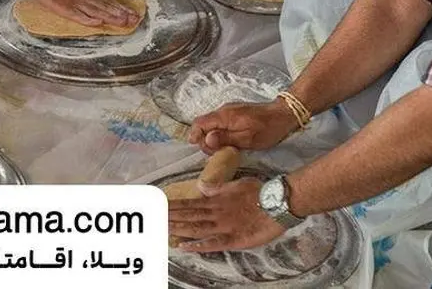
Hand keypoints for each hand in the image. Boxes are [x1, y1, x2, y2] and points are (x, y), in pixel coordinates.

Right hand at [25, 0, 135, 27]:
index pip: (108, 1)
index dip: (121, 8)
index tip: (134, 14)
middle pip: (105, 7)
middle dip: (121, 14)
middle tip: (135, 21)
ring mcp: (75, 3)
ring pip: (96, 11)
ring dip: (110, 17)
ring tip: (123, 22)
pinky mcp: (64, 8)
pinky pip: (77, 15)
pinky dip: (87, 19)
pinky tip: (97, 24)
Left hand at [168, 178, 286, 251]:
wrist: (279, 202)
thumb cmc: (260, 191)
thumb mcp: (236, 184)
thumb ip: (218, 188)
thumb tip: (202, 186)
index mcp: (216, 199)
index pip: (190, 203)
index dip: (174, 205)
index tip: (160, 205)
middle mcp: (216, 212)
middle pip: (189, 215)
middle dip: (171, 217)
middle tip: (153, 217)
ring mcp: (223, 226)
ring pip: (196, 228)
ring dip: (179, 229)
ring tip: (162, 229)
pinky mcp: (233, 239)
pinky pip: (212, 243)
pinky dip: (198, 245)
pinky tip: (184, 246)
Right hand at [187, 98, 297, 153]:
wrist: (285, 114)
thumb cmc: (268, 128)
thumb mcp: (247, 139)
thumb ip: (225, 139)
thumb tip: (206, 140)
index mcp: (224, 116)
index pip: (199, 123)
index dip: (195, 136)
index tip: (200, 148)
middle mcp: (223, 110)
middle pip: (203, 124)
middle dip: (204, 139)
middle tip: (216, 152)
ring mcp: (229, 110)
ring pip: (211, 124)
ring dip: (213, 137)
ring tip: (224, 149)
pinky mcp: (235, 113)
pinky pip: (220, 123)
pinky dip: (220, 133)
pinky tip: (229, 142)